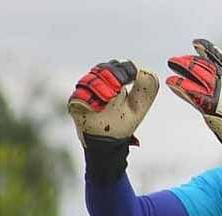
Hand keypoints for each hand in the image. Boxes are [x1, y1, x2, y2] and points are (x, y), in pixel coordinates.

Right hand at [68, 60, 158, 181]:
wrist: (107, 143)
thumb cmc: (122, 123)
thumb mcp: (138, 107)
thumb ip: (146, 90)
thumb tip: (147, 71)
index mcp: (112, 81)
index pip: (117, 65)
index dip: (125, 69)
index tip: (132, 77)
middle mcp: (96, 83)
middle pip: (103, 69)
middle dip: (113, 76)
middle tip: (120, 87)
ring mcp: (84, 93)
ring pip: (90, 80)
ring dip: (101, 87)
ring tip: (110, 98)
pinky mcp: (75, 105)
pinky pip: (79, 98)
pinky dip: (88, 100)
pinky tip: (96, 106)